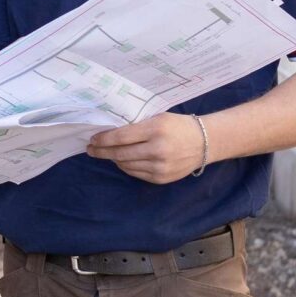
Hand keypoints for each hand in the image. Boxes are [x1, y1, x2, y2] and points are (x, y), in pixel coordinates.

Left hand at [86, 113, 206, 183]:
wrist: (205, 142)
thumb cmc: (178, 125)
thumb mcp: (158, 118)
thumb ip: (137, 125)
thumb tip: (110, 133)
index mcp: (155, 130)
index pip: (121, 136)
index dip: (103, 139)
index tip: (92, 139)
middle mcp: (157, 150)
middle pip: (120, 154)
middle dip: (102, 152)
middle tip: (91, 149)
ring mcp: (160, 167)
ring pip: (126, 165)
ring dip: (113, 159)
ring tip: (105, 154)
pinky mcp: (162, 178)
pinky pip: (136, 173)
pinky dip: (126, 166)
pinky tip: (121, 160)